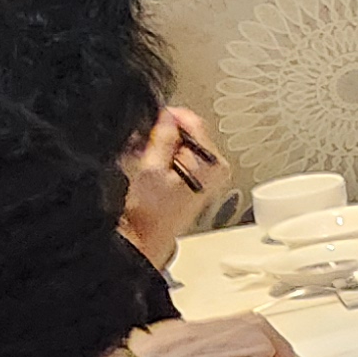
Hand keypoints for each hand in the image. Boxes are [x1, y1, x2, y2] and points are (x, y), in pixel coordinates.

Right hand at [118, 103, 219, 267]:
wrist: (146, 240)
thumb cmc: (151, 214)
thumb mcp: (152, 169)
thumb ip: (164, 138)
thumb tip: (169, 116)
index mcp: (213, 163)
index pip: (195, 122)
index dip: (170, 117)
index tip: (154, 118)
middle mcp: (215, 168)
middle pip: (189, 133)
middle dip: (164, 133)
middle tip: (143, 141)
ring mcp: (207, 175)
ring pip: (182, 144)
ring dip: (160, 145)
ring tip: (142, 155)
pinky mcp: (195, 181)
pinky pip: (180, 157)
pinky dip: (163, 156)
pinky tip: (148, 165)